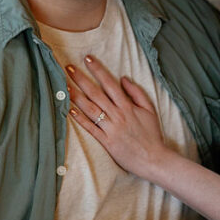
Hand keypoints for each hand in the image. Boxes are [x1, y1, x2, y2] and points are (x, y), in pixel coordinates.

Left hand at [66, 56, 171, 179]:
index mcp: (127, 106)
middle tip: (68, 67)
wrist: (154, 159)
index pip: (109, 83)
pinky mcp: (106, 142)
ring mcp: (110, 129)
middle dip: (81, 79)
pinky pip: (90, 128)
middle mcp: (117, 115)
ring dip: (76, 96)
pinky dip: (80, 119)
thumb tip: (123, 78)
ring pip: (90, 109)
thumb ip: (137, 93)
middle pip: (96, 94)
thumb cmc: (152, 135)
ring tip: (64, 86)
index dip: (98, 70)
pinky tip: (70, 110)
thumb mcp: (149, 110)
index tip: (87, 59)